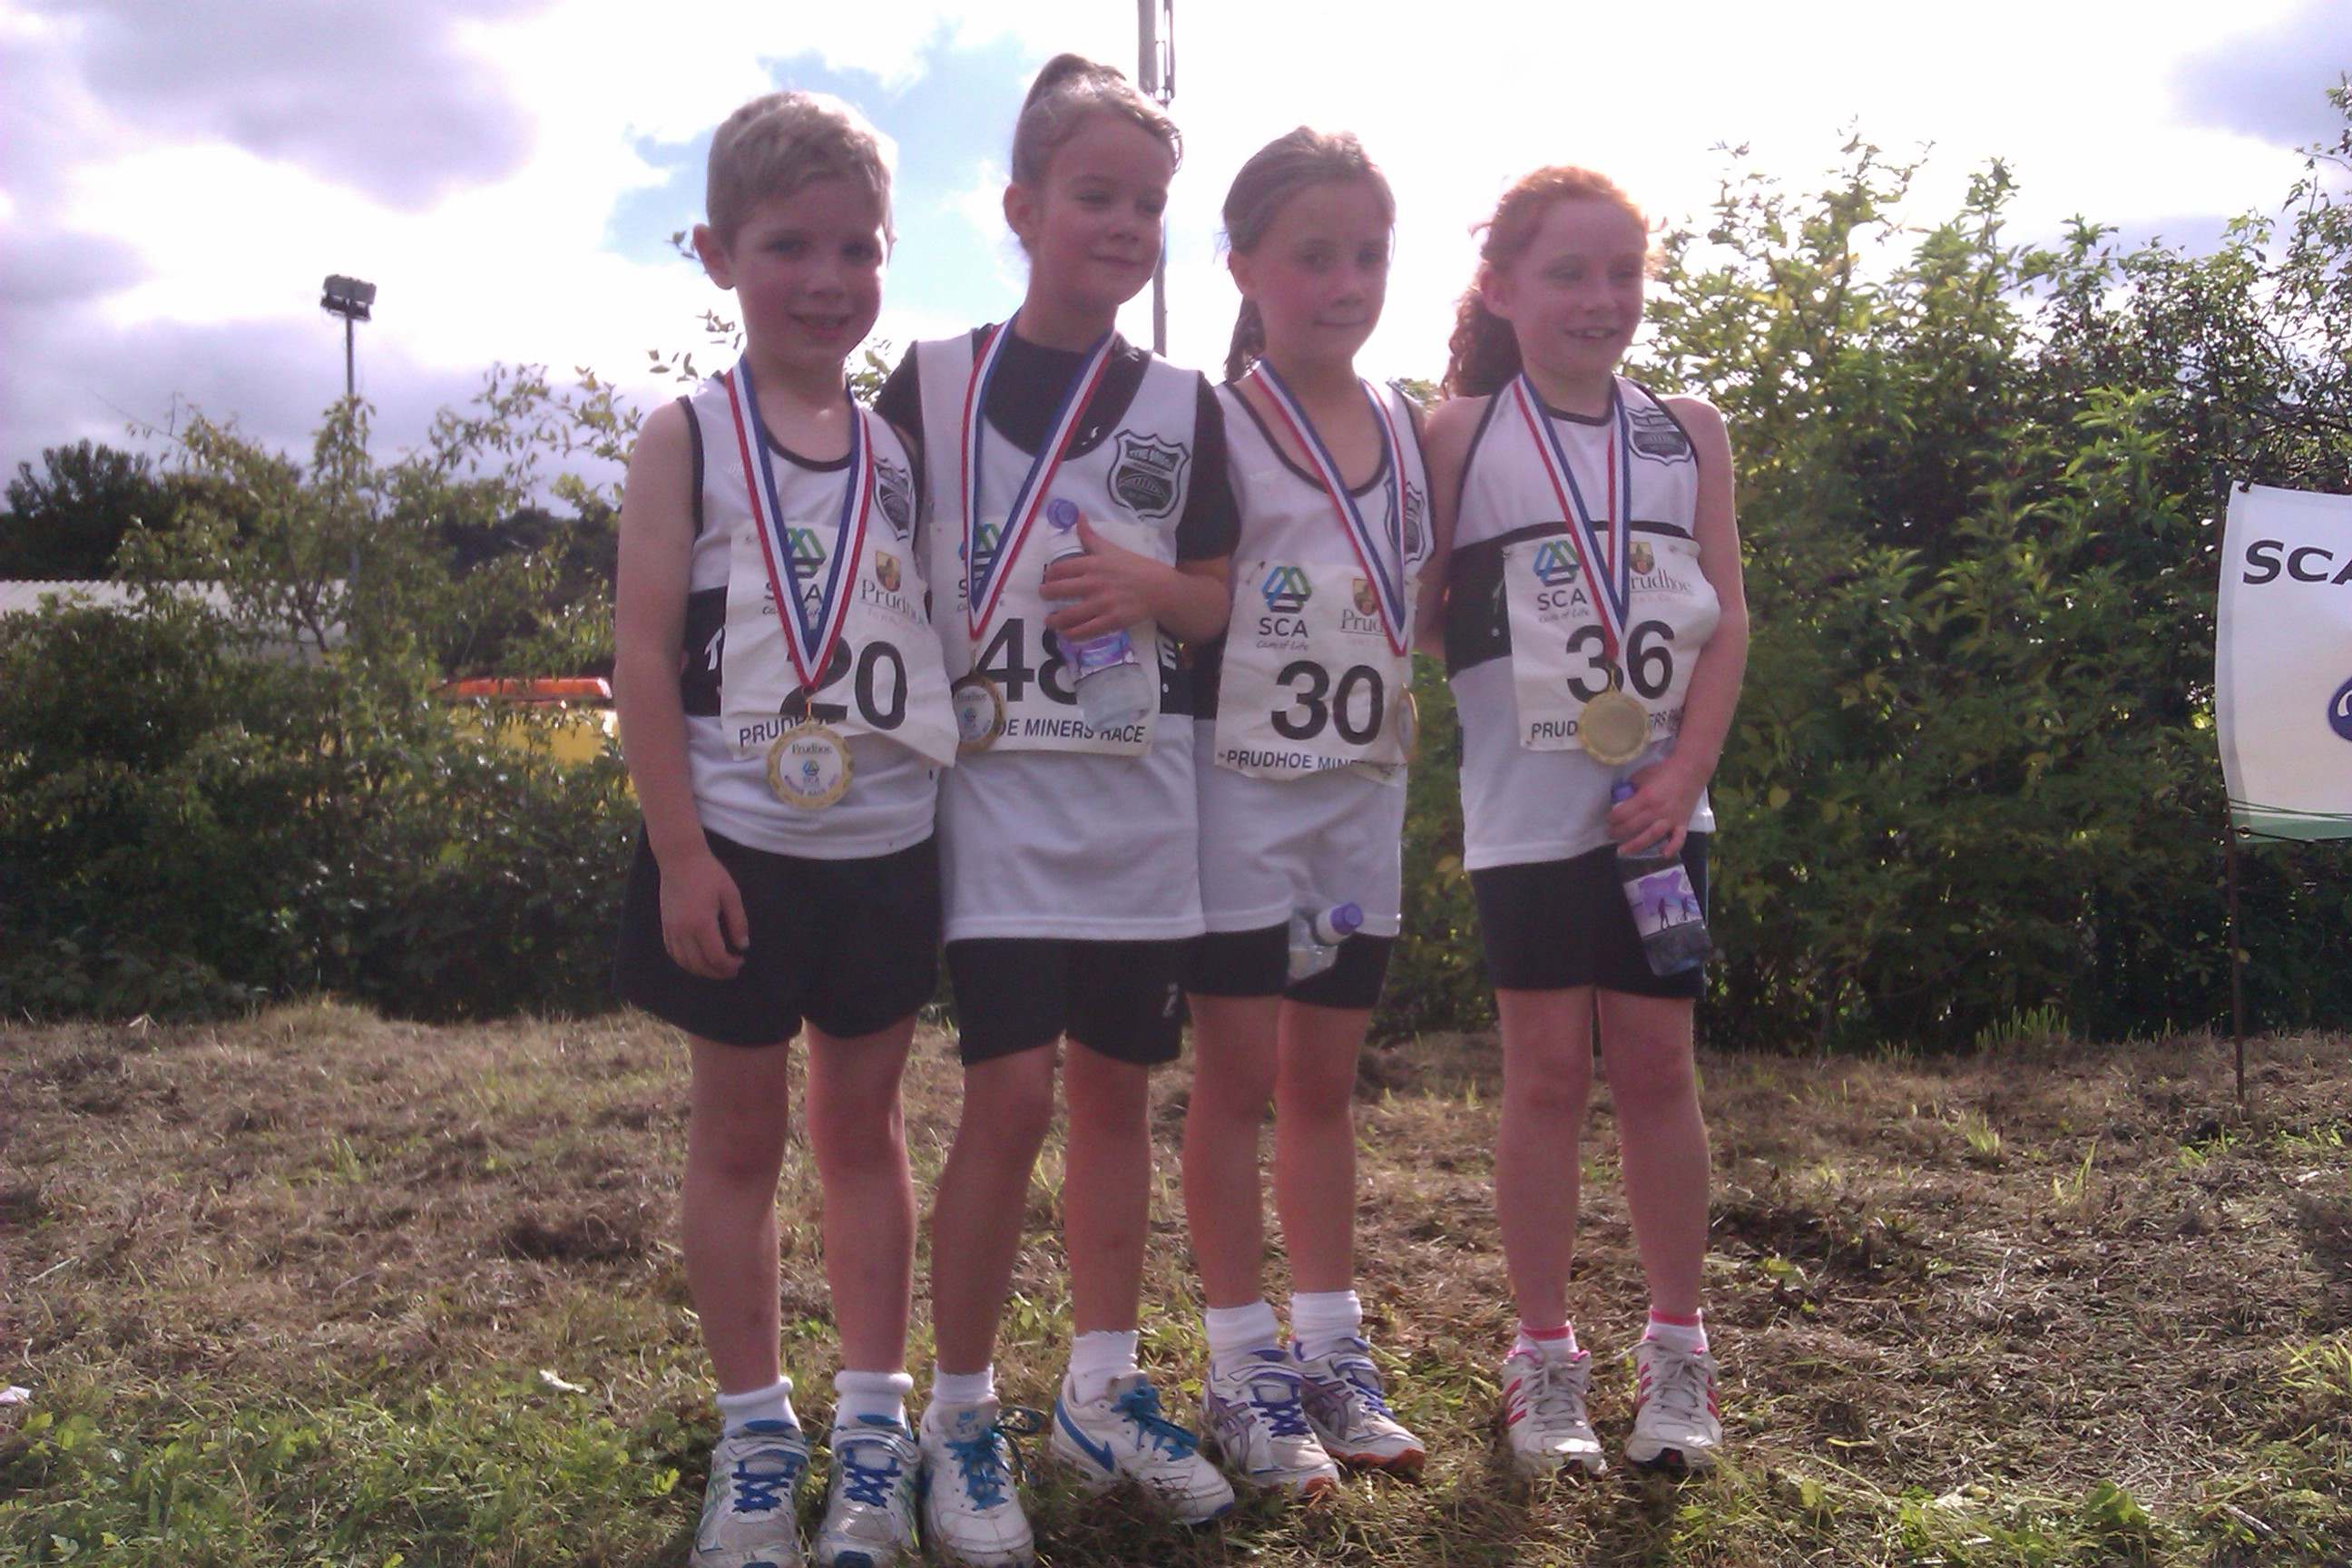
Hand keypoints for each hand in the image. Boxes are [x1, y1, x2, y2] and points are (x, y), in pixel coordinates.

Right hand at [659, 848, 747, 978]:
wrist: (680, 859)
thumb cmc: (709, 873)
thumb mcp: (731, 894)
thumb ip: (738, 922)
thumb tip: (742, 946)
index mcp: (702, 923)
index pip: (716, 957)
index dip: (729, 965)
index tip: (740, 961)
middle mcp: (683, 931)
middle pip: (699, 964)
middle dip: (717, 972)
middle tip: (731, 970)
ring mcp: (671, 929)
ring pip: (684, 962)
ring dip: (701, 970)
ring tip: (716, 968)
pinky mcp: (664, 926)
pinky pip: (673, 952)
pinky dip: (685, 962)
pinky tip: (697, 960)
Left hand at [1041, 517, 1163, 639]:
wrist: (1159, 588)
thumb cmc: (1134, 566)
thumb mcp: (1111, 548)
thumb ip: (1090, 536)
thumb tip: (1078, 515)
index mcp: (1092, 564)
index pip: (1059, 569)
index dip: (1049, 575)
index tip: (1047, 579)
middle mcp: (1094, 583)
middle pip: (1059, 590)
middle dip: (1046, 595)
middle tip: (1044, 597)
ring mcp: (1102, 603)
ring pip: (1068, 614)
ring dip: (1054, 620)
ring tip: (1049, 620)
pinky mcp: (1111, 621)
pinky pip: (1085, 630)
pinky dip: (1071, 634)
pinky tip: (1065, 633)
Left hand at [1608, 755, 1706, 857]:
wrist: (1691, 770)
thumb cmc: (1664, 771)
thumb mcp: (1641, 775)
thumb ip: (1630, 788)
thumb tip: (1620, 799)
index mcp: (1646, 797)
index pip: (1623, 813)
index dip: (1612, 817)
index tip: (1608, 818)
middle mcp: (1657, 810)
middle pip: (1633, 826)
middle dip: (1618, 832)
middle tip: (1610, 834)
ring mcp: (1671, 818)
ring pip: (1651, 836)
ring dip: (1635, 845)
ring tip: (1623, 851)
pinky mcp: (1682, 823)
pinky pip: (1678, 839)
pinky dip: (1671, 848)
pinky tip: (1662, 854)